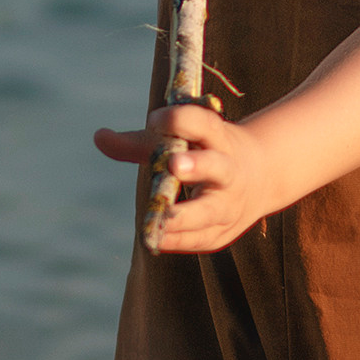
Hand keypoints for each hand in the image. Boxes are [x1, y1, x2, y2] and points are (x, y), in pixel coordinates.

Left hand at [94, 103, 280, 251]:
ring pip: (210, 211)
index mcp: (218, 138)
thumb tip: (99, 137)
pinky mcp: (224, 232)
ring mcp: (230, 203)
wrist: (260, 177)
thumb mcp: (181, 141)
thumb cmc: (205, 152)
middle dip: (197, 166)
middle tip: (174, 164)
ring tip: (161, 217)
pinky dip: (178, 239)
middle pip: (215, 167)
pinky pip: (200, 238)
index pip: (203, 123)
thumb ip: (140, 143)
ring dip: (185, 215)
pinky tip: (156, 239)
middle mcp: (228, 170)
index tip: (154, 119)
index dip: (180, 120)